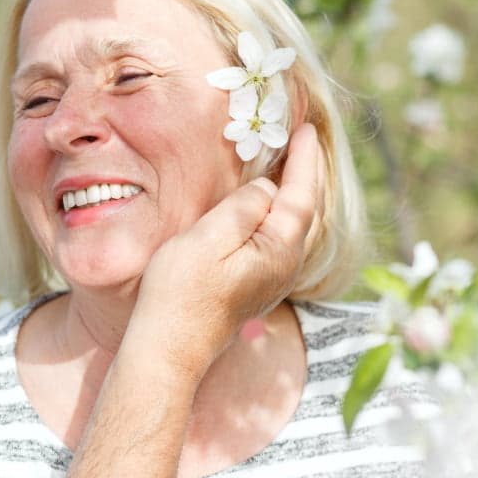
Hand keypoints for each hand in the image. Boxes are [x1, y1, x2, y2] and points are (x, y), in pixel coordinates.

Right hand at [133, 123, 324, 378]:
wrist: (168, 349)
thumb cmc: (181, 293)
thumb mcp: (209, 239)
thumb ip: (244, 208)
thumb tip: (268, 188)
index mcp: (279, 250)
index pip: (302, 194)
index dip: (305, 159)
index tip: (306, 128)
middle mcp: (284, 265)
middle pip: (308, 210)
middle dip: (309, 172)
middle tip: (305, 139)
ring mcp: (271, 279)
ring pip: (296, 226)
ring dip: (297, 191)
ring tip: (291, 163)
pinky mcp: (254, 286)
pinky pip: (280, 237)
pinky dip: (282, 211)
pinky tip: (268, 204)